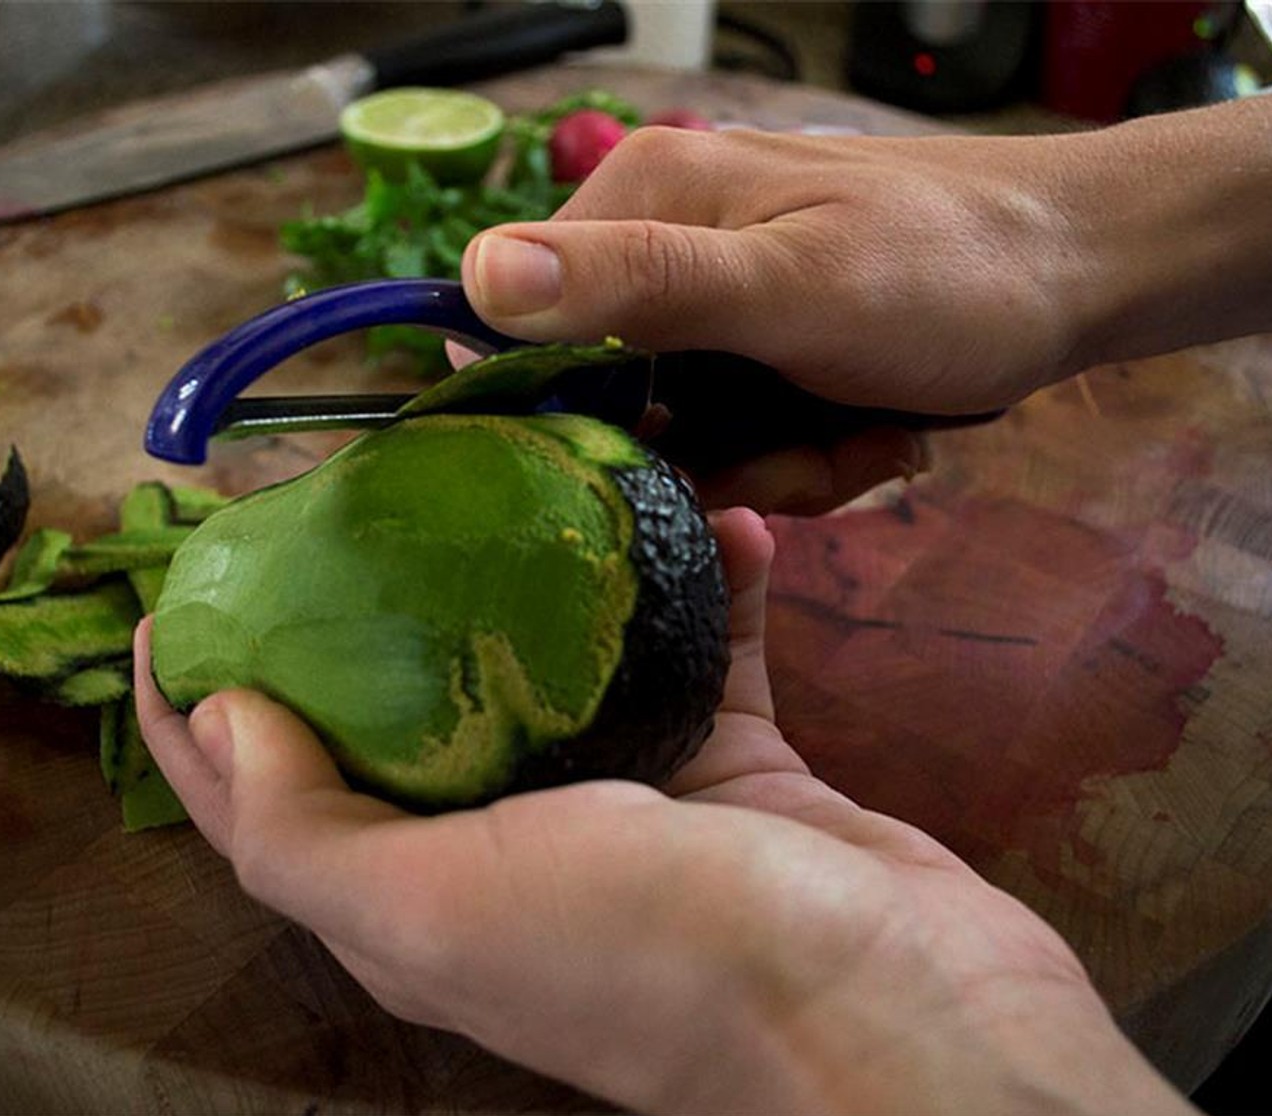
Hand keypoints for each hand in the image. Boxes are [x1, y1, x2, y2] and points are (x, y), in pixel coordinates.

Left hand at [134, 508, 1190, 1115]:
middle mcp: (511, 854)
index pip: (267, 802)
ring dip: (550, 577)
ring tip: (532, 475)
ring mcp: (632, 807)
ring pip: (566, 666)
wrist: (893, 1007)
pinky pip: (709, 655)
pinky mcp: (736, 771)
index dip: (204, 710)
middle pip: (406, 715)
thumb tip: (220, 722)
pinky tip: (722, 516)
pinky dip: (712, 590)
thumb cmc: (651, 956)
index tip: (177, 599)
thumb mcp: (444, 911)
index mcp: (420, 900)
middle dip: (368, 609)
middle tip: (349, 498)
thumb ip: (314, 834)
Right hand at [459, 100, 1271, 517]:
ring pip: (690, 433)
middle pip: (616, 401)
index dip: (582, 415)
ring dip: (776, 463)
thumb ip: (637, 282)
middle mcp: (661, 249)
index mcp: (638, 208)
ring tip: (856, 435)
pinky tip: (872, 433)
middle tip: (806, 450)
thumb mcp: (785, 285)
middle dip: (713, 455)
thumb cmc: (942, 271)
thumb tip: (476, 274)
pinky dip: (809, 454)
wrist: (1083, 273)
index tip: (671, 452)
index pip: (526, 330)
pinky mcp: (768, 343)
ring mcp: (720, 301)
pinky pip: (747, 431)